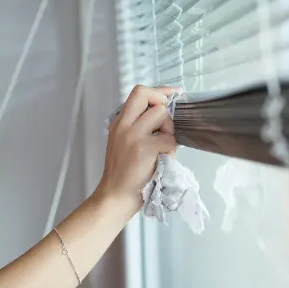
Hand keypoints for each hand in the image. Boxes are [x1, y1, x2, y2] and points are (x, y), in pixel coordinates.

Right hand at [99, 85, 177, 206]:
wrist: (116, 196)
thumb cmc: (124, 173)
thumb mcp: (123, 142)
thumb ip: (139, 125)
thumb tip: (164, 111)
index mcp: (119, 122)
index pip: (139, 93)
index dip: (159, 91)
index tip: (172, 94)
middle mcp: (124, 125)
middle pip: (148, 95)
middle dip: (163, 104)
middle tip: (165, 123)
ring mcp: (134, 136)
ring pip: (163, 115)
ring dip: (169, 132)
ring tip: (161, 149)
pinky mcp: (145, 149)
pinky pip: (170, 140)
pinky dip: (170, 151)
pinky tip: (160, 161)